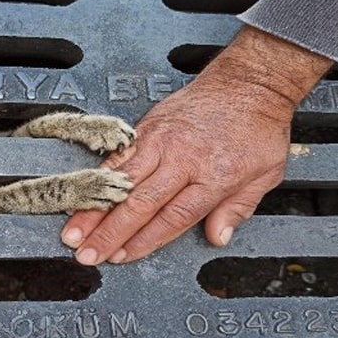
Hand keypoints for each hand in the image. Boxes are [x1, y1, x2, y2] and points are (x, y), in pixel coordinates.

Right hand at [62, 26, 332, 264]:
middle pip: (139, 204)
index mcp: (212, 176)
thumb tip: (217, 238)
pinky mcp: (148, 125)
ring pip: (120, 181)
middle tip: (85, 255)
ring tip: (72, 232)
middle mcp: (181, 159)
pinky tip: (81, 193)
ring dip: (94, 209)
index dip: (144, 242)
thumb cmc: (258, 127)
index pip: (172, 219)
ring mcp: (161, 140)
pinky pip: (119, 155)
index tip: (122, 258)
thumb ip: (238, 208)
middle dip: (108, 234)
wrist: (249, 80)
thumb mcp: (266, 174)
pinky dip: (98, 177)